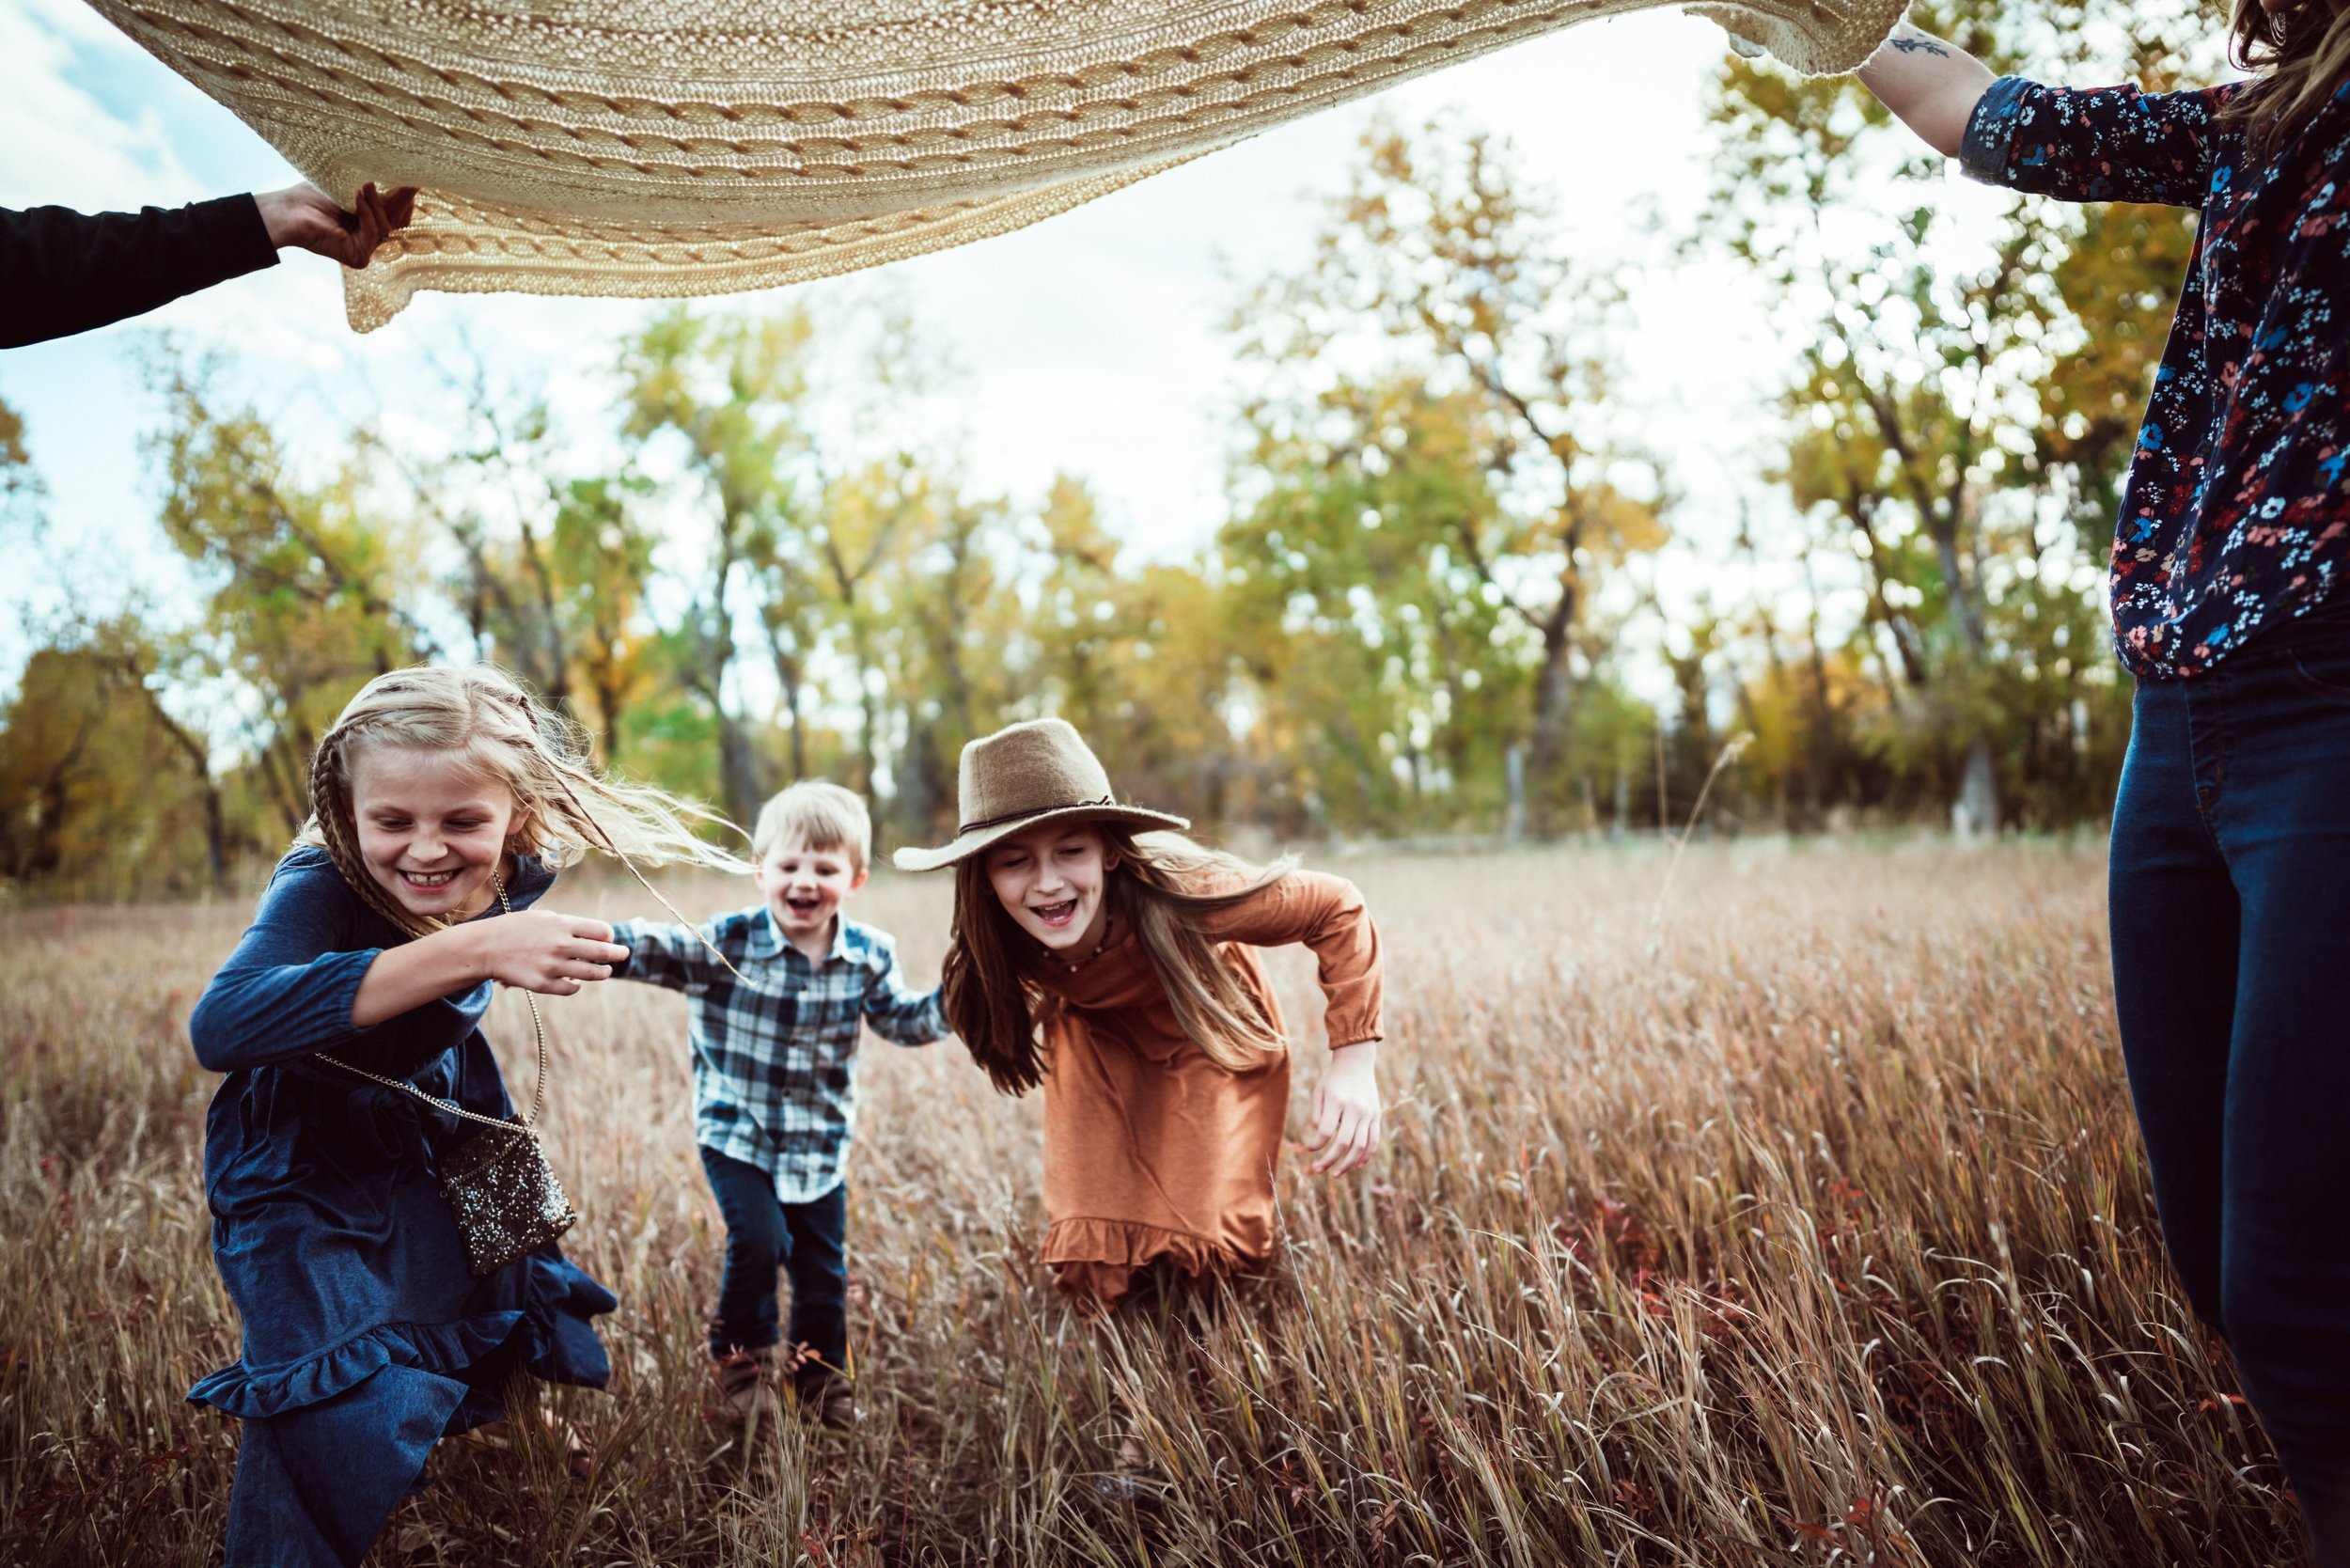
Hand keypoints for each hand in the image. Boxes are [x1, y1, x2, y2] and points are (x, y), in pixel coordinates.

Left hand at [254, 181, 417, 268]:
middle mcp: (366, 236)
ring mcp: (363, 248)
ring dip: (375, 203)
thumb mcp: (351, 188)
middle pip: (396, 219)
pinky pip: (374, 232)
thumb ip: (376, 190)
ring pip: (387, 225)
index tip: (413, 181)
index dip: (404, 199)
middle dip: (401, 200)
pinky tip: (356, 199)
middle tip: (409, 182)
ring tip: (362, 187)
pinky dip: (366, 214)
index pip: (394, 213)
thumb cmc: (312, 196)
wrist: (291, 210)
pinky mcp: (358, 257)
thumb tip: (406, 180)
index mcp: (365, 220)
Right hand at [470, 911, 627, 995]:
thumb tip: (598, 935)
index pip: (602, 931)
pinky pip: (571, 988)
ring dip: (603, 972)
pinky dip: (577, 985)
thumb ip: (570, 926)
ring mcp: (552, 966)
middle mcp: (561, 944)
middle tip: (624, 954)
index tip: (607, 938)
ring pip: (593, 973)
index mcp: (562, 924)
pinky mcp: (542, 984)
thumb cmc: (516, 929)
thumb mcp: (544, 917)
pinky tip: (576, 982)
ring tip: (605, 971)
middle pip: (604, 952)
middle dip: (618, 954)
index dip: (608, 936)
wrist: (485, 947)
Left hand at [1303, 1041, 1381, 1175]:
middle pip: (1344, 1142)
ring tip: (1336, 1173)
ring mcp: (1368, 1113)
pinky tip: (1357, 1165)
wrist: (1356, 1063)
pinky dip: (1366, 1155)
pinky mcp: (1376, 1116)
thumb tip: (1319, 1137)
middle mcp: (1354, 1108)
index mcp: (1337, 1101)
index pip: (1327, 1131)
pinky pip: (1373, 1140)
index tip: (1309, 1148)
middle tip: (1319, 1170)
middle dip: (1330, 1160)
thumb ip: (1317, 1114)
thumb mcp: (1319, 1092)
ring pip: (1360, 1146)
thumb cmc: (1333, 1079)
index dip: (1317, 1144)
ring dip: (1347, 1163)